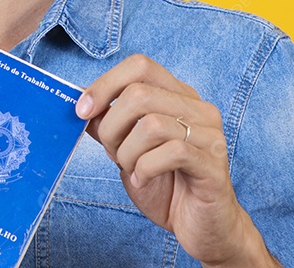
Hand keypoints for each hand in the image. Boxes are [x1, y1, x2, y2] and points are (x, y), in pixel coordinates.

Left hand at [76, 55, 275, 266]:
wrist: (203, 228)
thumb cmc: (167, 186)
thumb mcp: (128, 150)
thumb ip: (109, 124)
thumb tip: (80, 103)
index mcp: (178, 96)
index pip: (140, 66)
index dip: (105, 84)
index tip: (82, 111)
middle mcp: (199, 109)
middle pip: (139, 94)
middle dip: (112, 127)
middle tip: (113, 154)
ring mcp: (210, 135)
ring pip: (152, 124)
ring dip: (127, 153)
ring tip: (131, 169)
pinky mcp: (213, 164)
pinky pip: (171, 153)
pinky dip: (145, 169)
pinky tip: (144, 181)